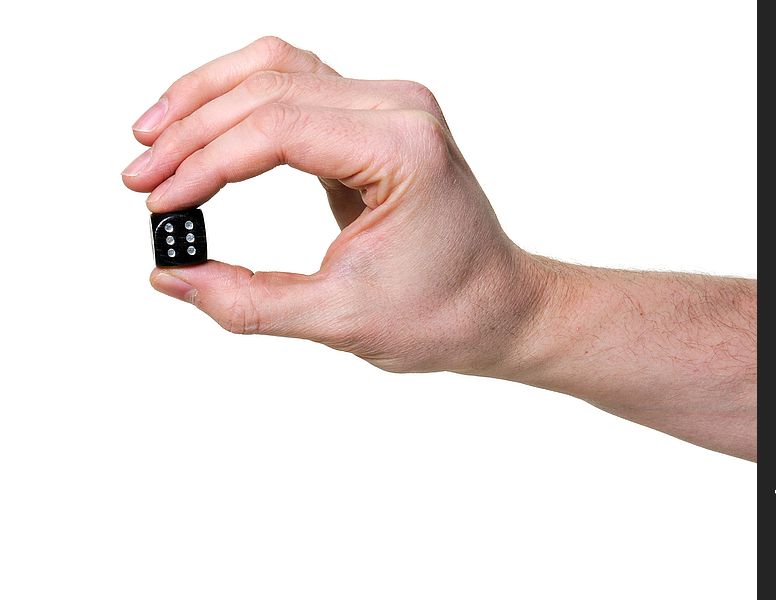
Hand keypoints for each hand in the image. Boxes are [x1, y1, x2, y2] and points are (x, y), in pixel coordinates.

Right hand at [123, 37, 552, 374]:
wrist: (496, 306)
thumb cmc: (442, 314)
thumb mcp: (340, 319)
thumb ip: (248, 301)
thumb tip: (169, 276)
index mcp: (404, 146)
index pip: (278, 129)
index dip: (204, 164)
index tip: (158, 205)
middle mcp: (400, 107)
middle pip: (269, 87)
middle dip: (193, 131)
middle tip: (141, 180)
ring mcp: (389, 105)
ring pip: (276, 69)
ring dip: (207, 99)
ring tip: (152, 138)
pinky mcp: (374, 118)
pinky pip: (294, 87)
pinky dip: (239, 104)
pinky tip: (200, 129)